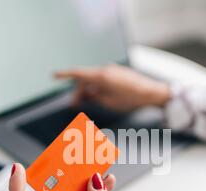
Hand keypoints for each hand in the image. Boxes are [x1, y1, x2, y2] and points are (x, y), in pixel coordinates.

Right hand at [55, 64, 170, 111]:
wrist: (151, 92)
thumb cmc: (131, 99)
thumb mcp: (109, 102)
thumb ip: (95, 98)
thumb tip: (86, 96)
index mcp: (101, 76)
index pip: (78, 73)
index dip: (64, 75)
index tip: (54, 76)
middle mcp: (105, 70)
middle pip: (85, 79)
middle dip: (78, 91)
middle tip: (73, 105)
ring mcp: (112, 71)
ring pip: (94, 80)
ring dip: (87, 90)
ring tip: (84, 103)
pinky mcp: (118, 73)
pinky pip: (102, 79)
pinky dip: (97, 87)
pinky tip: (96, 97)